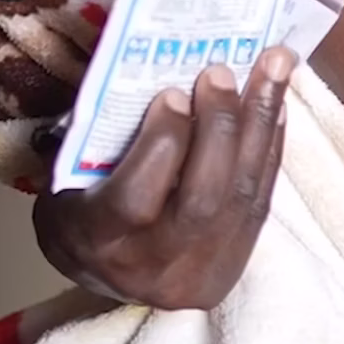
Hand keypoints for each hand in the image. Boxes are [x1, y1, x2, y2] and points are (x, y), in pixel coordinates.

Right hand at [32, 50, 294, 308]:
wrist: (108, 276)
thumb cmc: (82, 206)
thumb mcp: (68, 176)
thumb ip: (99, 134)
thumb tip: (154, 70)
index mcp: (97, 240)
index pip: (136, 196)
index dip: (163, 139)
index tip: (173, 91)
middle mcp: (152, 266)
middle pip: (202, 197)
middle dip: (220, 125)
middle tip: (222, 71)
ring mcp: (199, 272)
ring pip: (241, 197)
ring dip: (261, 124)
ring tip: (275, 67)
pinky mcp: (233, 267)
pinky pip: (260, 203)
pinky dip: (270, 149)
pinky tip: (276, 107)